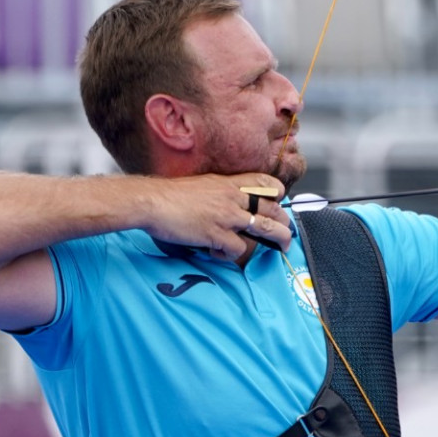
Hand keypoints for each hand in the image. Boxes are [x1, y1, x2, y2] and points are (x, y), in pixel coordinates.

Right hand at [143, 172, 293, 262]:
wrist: (152, 201)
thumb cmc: (170, 195)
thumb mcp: (202, 184)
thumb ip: (219, 192)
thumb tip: (228, 204)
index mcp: (229, 183)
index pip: (264, 181)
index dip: (277, 192)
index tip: (278, 201)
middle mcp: (232, 197)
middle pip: (271, 208)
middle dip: (284, 222)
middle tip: (286, 232)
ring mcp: (227, 216)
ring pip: (265, 228)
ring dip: (278, 239)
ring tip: (281, 247)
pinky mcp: (217, 234)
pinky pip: (238, 248)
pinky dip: (232, 255)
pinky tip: (220, 253)